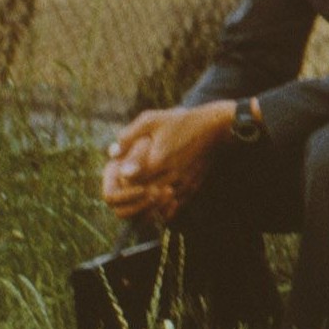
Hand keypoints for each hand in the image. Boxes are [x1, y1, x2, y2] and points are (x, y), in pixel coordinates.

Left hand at [100, 104, 229, 221]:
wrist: (215, 127)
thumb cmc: (182, 121)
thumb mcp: (151, 120)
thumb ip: (128, 136)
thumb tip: (112, 153)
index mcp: (157, 160)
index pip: (130, 181)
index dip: (122, 179)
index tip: (123, 172)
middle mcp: (171, 175)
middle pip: (143, 195)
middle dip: (133, 194)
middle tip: (129, 186)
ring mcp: (183, 182)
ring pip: (160, 204)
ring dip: (148, 204)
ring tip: (142, 195)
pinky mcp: (193, 185)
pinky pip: (176, 205)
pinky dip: (165, 208)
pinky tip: (159, 202)